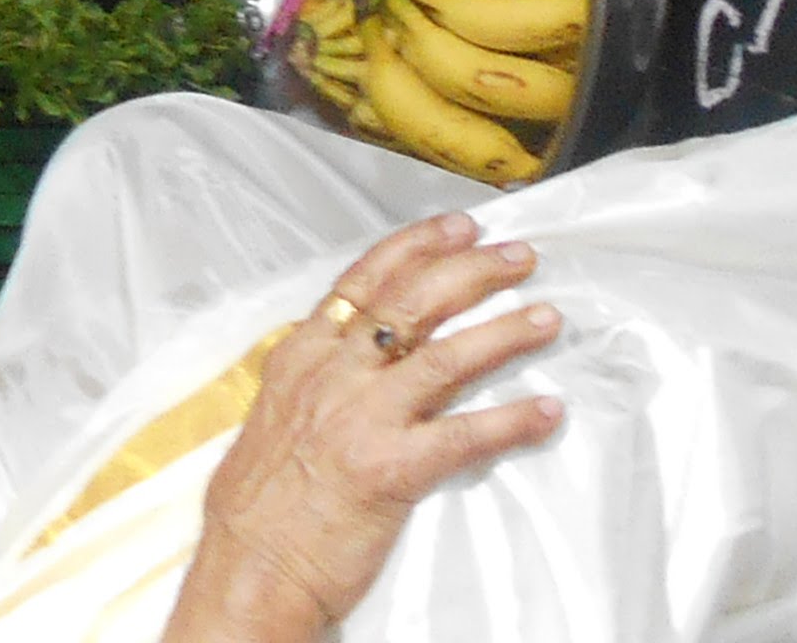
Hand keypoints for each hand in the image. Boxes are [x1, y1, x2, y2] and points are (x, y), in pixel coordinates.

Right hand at [165, 216, 566, 642]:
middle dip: (472, 271)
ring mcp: (361, 418)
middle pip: (410, 302)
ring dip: (504, 332)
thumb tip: (346, 363)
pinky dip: (513, 421)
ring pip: (445, 356)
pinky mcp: (391, 468)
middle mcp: (331, 376)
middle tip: (518, 258)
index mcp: (300, 359)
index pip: (362, 281)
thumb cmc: (258, 508)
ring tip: (545, 319)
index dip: (416, 247)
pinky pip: (465, 435)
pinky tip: (545, 411)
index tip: (458, 227)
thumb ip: (312, 384)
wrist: (251, 569)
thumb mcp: (273, 421)